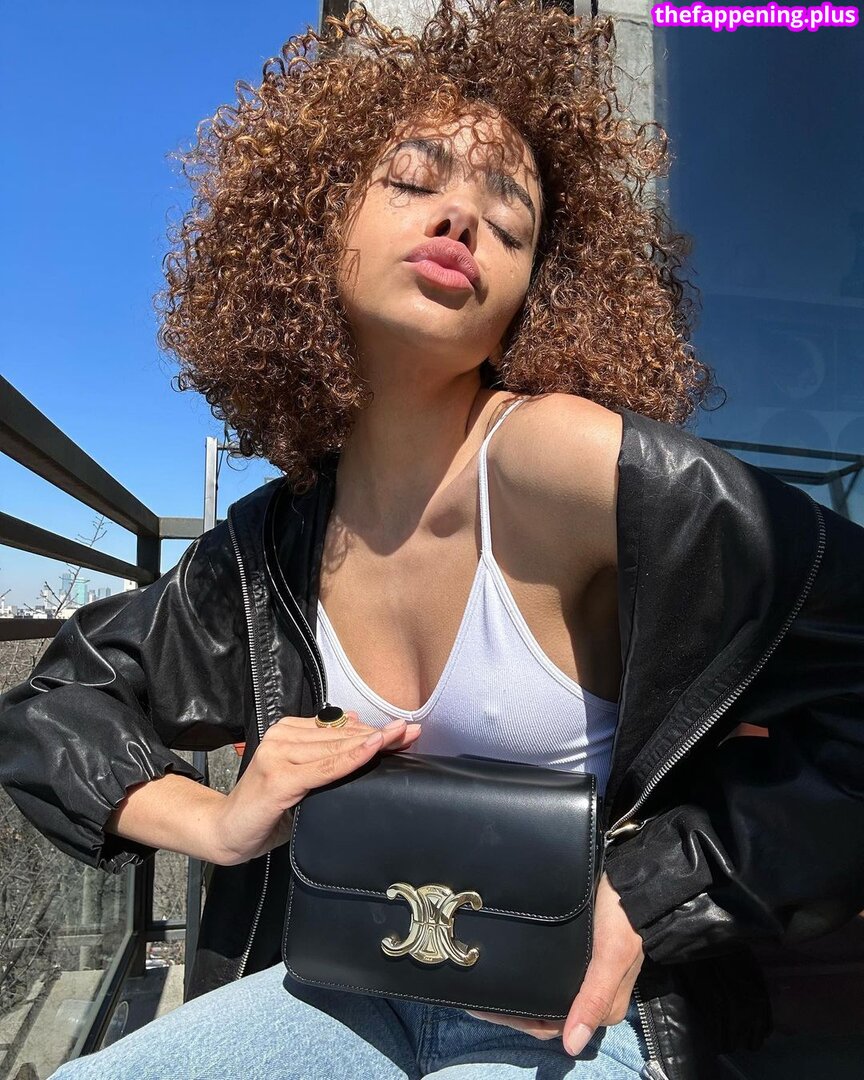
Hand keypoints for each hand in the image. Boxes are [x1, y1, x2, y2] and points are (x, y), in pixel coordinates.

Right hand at [213, 712, 421, 864]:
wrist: (227, 832)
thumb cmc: (267, 807)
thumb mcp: (299, 776)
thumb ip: (322, 754)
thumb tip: (359, 729)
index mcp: (287, 732)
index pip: (338, 727)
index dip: (372, 729)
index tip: (402, 729)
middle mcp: (282, 737)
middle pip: (341, 735)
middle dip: (379, 735)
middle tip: (411, 731)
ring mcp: (278, 756)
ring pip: (336, 748)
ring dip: (372, 743)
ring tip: (402, 737)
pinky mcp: (279, 779)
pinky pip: (324, 768)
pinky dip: (351, 759)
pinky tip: (372, 749)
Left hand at [464, 872, 644, 1055]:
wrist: (631, 880)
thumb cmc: (623, 917)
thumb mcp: (612, 955)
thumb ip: (594, 998)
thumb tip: (572, 1046)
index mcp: (603, 1007)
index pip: (552, 1027)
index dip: (519, 1022)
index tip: (488, 1009)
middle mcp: (592, 996)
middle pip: (545, 1013)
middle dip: (512, 1009)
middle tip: (478, 995)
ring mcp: (584, 976)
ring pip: (545, 995)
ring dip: (517, 992)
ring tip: (487, 980)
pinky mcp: (578, 957)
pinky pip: (549, 974)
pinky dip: (527, 974)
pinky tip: (509, 963)